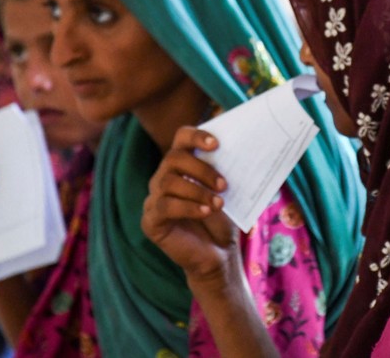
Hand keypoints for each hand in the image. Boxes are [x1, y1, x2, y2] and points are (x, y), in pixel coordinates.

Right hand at [142, 127, 240, 284]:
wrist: (219, 253)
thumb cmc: (222, 219)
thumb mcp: (225, 191)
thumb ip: (224, 170)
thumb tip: (238, 148)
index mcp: (181, 165)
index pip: (181, 138)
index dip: (196, 136)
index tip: (216, 144)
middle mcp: (163, 178)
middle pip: (173, 158)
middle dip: (201, 169)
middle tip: (224, 184)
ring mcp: (153, 199)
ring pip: (168, 181)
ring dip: (197, 190)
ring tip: (219, 203)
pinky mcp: (150, 221)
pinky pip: (165, 206)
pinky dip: (188, 207)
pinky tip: (206, 212)